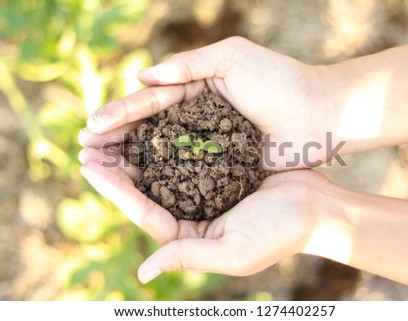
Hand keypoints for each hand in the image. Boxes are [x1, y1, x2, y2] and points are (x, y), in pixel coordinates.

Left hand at [78, 147, 329, 282]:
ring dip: (135, 148)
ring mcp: (203, 189)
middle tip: (88, 143)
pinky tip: (150, 120)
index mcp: (189, 236)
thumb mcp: (234, 252)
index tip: (91, 166)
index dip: (116, 191)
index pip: (144, 212)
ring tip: (110, 128)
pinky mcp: (217, 169)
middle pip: (146, 189)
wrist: (316, 206)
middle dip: (117, 167)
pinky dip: (166, 137)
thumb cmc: (280, 232)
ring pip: (161, 167)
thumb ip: (189, 257)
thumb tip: (144, 271)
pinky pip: (185, 152)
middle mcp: (191, 212)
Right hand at [79, 37, 332, 168]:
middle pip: (149, 129)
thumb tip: (143, 76)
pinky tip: (138, 185)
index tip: (91, 126)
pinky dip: (162, 178)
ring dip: (131, 160)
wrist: (320, 115)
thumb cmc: (280, 82)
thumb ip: (188, 65)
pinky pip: (187, 172)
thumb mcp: (233, 58)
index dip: (120, 114)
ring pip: (163, 153)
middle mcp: (199, 117)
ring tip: (100, 168)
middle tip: (84, 150)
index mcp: (197, 89)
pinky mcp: (223, 166)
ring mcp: (210, 144)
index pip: (150, 101)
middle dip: (117, 138)